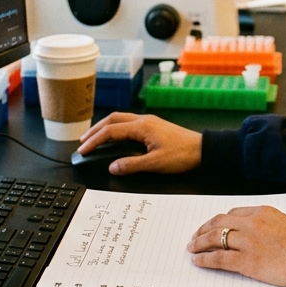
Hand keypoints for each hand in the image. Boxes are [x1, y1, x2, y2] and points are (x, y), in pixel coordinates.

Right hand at [76, 112, 201, 174]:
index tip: (82, 150)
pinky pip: (128, 123)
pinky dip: (116, 128)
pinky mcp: (153, 126)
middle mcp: (143, 120)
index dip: (94, 141)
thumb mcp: (156, 164)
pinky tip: (114, 137)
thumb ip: (132, 165)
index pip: (110, 132)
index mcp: (141, 127)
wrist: (203, 150)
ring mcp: (149, 122)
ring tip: (94, 138)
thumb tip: (112, 167)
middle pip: (112, 120)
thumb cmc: (183, 155)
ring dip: (105, 127)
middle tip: (82, 141)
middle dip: (95, 130)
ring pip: (120, 119)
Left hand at [188, 206, 285, 286]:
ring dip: (200, 243)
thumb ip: (267, 226)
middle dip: (204, 229)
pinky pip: (218, 258)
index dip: (220, 221)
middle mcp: (253, 223)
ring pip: (215, 238)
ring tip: (192, 248)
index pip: (234, 213)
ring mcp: (248, 241)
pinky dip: (205, 259)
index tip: (213, 226)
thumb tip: (252, 235)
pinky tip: (198, 260)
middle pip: (220, 222)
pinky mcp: (247, 261)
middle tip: (196, 236)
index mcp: (264, 212)